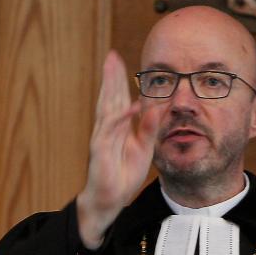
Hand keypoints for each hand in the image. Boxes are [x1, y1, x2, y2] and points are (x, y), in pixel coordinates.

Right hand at [76, 51, 160, 248]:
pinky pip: (111, 130)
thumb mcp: (143, 149)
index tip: (119, 61)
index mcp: (116, 127)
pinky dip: (121, 117)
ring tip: (112, 67)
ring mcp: (102, 137)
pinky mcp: (101, 149)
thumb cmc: (123, 175)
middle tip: (111, 55)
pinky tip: (129, 105)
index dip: (119, 80)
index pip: (118, 99)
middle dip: (111, 76)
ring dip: (110, 87)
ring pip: (107, 107)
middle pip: (109, 97)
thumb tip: (154, 108)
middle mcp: (106, 128)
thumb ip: (148, 129)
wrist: (109, 199)